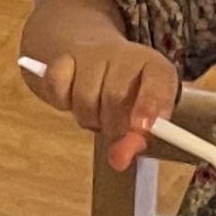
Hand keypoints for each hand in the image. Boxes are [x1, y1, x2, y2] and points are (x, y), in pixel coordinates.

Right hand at [28, 35, 181, 174]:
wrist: (98, 62)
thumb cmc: (127, 95)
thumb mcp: (141, 119)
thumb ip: (135, 142)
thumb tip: (119, 161)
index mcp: (154, 67)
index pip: (158, 81)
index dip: (150, 105)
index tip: (141, 129)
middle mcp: (124, 56)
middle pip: (115, 95)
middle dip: (112, 125)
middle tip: (114, 132)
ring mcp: (92, 54)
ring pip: (84, 96)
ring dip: (88, 118)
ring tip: (96, 116)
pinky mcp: (62, 59)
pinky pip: (57, 88)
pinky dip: (63, 103)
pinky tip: (73, 101)